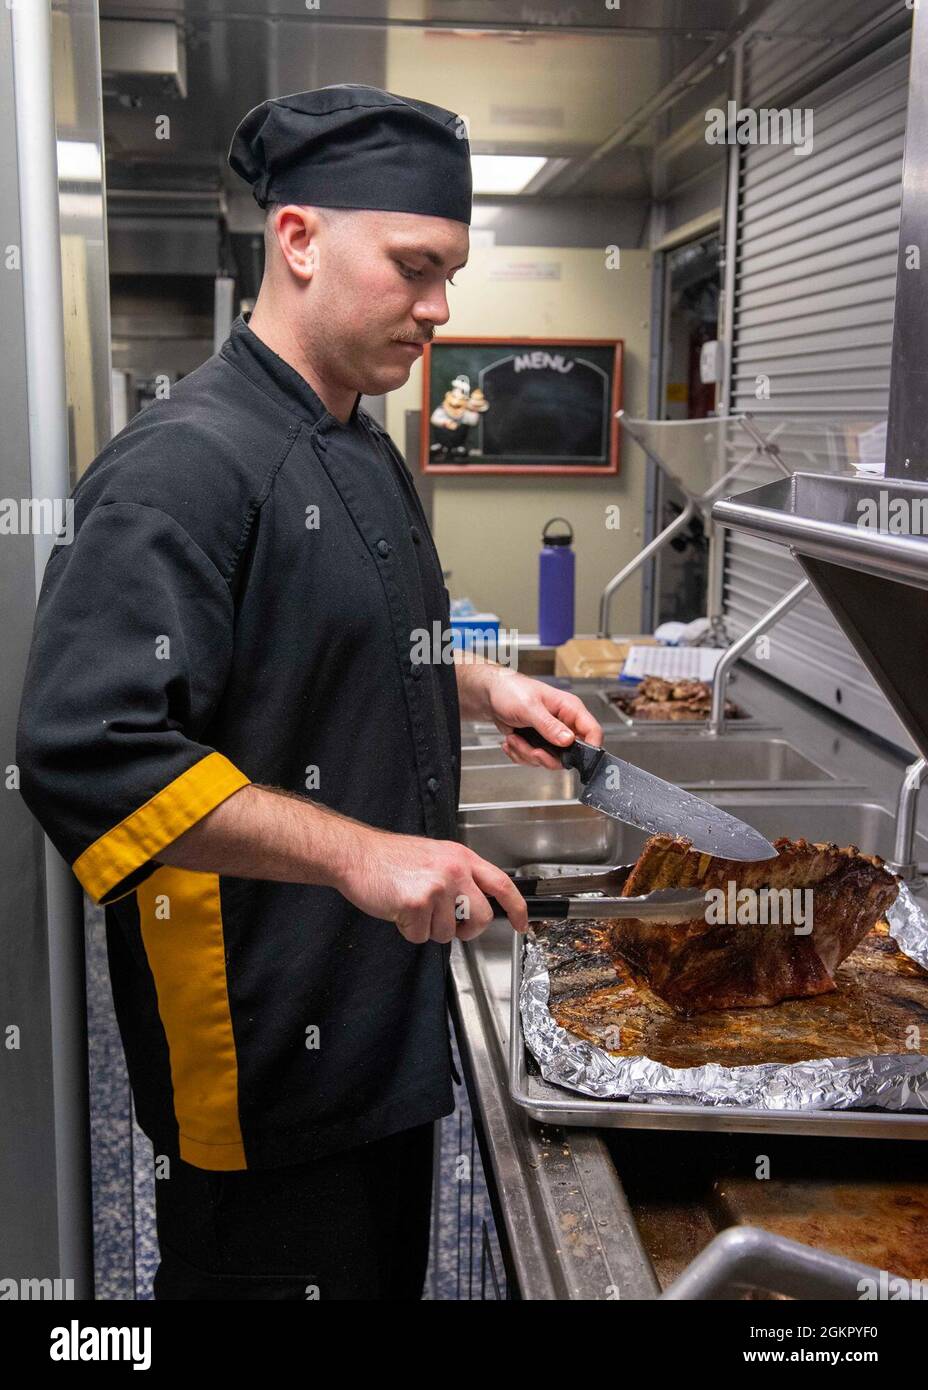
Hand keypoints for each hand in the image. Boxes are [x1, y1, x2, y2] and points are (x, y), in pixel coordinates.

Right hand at [335, 825, 529, 943]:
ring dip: (429, 928)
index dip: (517, 907)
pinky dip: (408, 930)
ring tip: (412, 907)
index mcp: (461, 858)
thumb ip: (458, 876)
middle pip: (481, 918)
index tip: (523, 924)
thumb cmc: (389, 858)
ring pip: (448, 933)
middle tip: (449, 925)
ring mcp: (437, 887)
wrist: (356, 855)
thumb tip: (472, 904)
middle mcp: (454, 871)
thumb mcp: (434, 856)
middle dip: (467, 930)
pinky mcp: (417, 904)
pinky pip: (421, 936)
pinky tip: (399, 911)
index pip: (501, 884)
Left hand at [485, 669, 603, 769]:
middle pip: (570, 754)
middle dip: (545, 756)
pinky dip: (520, 754)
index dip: (589, 748)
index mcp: (570, 709)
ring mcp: (551, 735)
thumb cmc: (510, 690)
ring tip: (515, 738)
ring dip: (528, 754)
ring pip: (549, 760)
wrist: (490, 695)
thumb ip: (549, 726)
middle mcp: (564, 723)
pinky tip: (512, 740)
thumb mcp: (530, 707)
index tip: (573, 758)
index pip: (593, 731)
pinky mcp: (538, 743)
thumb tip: (568, 741)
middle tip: (532, 749)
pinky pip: (535, 760)